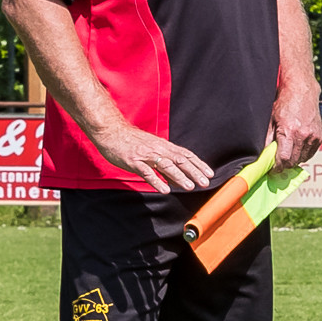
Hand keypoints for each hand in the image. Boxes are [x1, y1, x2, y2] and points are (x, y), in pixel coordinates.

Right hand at [91, 122, 212, 192]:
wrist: (111, 131)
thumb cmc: (132, 142)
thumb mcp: (153, 148)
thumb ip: (166, 162)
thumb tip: (180, 178)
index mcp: (164, 146)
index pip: (186, 155)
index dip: (199, 165)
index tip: (210, 174)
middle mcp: (158, 150)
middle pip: (180, 161)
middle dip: (194, 172)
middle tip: (205, 183)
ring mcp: (146, 155)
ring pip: (166, 166)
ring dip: (179, 177)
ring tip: (190, 187)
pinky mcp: (133, 161)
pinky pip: (146, 172)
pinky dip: (156, 180)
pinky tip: (164, 190)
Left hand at [270, 91, 321, 167]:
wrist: (302, 92)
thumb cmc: (284, 104)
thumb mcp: (271, 120)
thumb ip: (267, 139)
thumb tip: (262, 155)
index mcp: (289, 131)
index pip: (284, 159)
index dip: (277, 167)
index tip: (272, 169)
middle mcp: (303, 135)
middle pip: (293, 161)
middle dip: (284, 165)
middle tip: (277, 164)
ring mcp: (313, 137)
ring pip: (302, 159)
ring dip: (294, 160)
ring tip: (286, 154)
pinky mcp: (319, 137)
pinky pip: (310, 154)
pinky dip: (302, 155)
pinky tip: (296, 149)